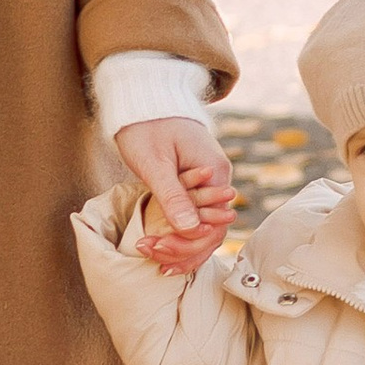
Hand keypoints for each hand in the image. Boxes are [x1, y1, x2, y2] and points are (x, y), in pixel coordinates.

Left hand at [116, 114, 234, 275]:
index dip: (188, 243)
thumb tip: (190, 229)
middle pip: (212, 230)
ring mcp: (209, 185)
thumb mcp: (156, 162)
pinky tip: (166, 253)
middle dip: (184, 249)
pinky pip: (196, 219)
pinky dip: (182, 238)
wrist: (145, 104)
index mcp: (216, 173)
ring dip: (183, 248)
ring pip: (205, 228)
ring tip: (157, 261)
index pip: (214, 223)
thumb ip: (173, 196)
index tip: (157, 249)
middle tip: (153, 257)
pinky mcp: (196, 188)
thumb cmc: (147, 126)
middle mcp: (219, 181)